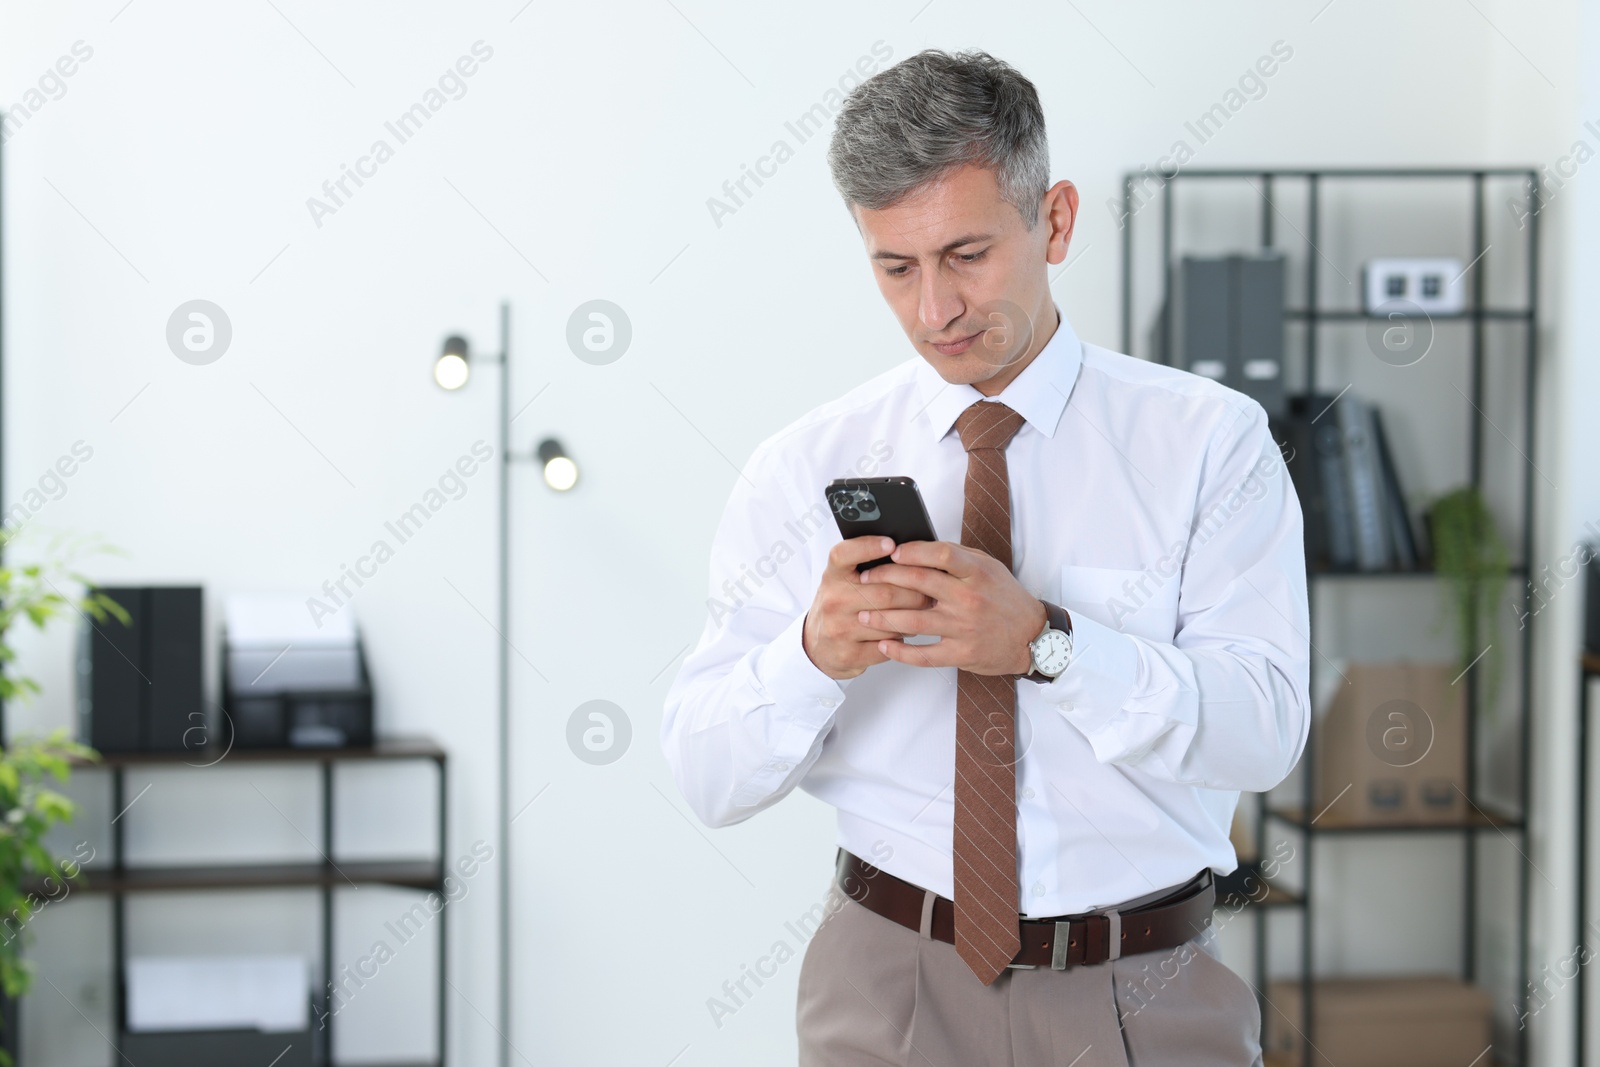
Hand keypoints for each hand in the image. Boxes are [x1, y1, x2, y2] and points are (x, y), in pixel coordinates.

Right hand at [802, 536, 937, 679]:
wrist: (820, 646)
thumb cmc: (841, 606)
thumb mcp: (844, 581)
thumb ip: (867, 566)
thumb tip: (907, 554)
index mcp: (832, 576)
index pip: (844, 554)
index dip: (868, 547)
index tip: (891, 544)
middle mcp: (833, 601)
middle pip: (885, 593)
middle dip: (915, 594)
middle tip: (931, 592)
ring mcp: (839, 629)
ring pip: (891, 622)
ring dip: (913, 618)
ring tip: (922, 613)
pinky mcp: (848, 654)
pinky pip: (888, 646)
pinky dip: (901, 640)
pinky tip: (903, 633)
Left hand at [856, 540, 1046, 675]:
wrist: (1033, 638)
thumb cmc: (1006, 599)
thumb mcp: (989, 568)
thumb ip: (957, 557)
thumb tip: (920, 546)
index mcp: (977, 572)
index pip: (940, 554)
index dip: (912, 552)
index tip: (890, 552)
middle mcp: (969, 598)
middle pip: (919, 583)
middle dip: (885, 579)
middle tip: (865, 579)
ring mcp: (964, 628)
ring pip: (913, 620)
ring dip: (883, 617)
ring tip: (863, 614)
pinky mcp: (961, 654)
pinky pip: (923, 655)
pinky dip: (900, 652)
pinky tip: (884, 646)